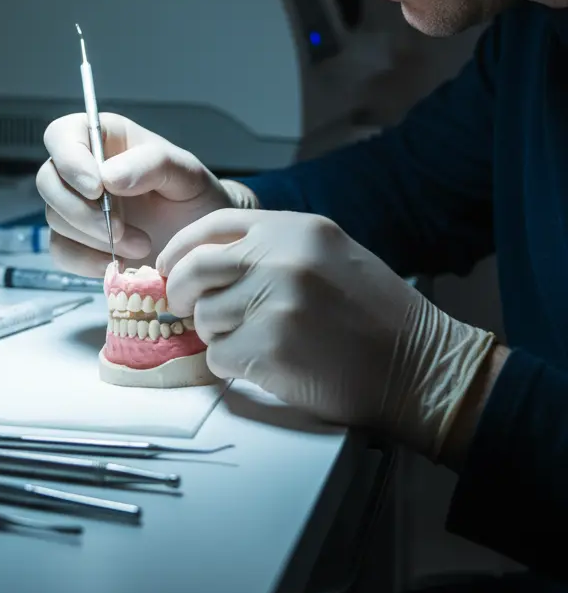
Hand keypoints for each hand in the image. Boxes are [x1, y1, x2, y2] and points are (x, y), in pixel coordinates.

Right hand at [36, 113, 257, 276]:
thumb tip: (108, 176)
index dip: (69, 160)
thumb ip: (152, 164)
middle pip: (48, 180)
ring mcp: (77, 207)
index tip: (96, 188)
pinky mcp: (78, 242)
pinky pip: (62, 251)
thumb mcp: (187, 172)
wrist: (203, 242)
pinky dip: (87, 261)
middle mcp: (84, 170)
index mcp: (105, 139)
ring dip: (93, 237)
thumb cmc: (196, 198)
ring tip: (140, 245)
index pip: (62, 134)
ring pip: (55, 218)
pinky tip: (118, 264)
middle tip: (120, 228)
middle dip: (79, 210)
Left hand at [159, 209, 496, 458]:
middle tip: (187, 308)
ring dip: (217, 334)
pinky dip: (231, 365)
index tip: (169, 266)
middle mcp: (281, 258)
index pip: (212, 225)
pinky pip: (219, 356)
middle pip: (194, 269)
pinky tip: (262, 363)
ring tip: (251, 340)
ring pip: (205, 317)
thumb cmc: (377, 315)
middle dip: (181, 292)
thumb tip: (207, 260)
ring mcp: (275, 302)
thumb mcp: (329, 253)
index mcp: (294, 229)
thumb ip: (272, 247)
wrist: (422, 367)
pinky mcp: (271, 348)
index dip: (181, 247)